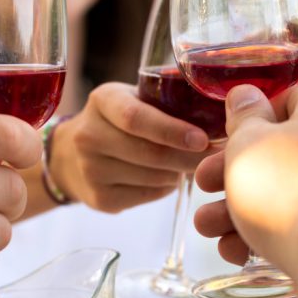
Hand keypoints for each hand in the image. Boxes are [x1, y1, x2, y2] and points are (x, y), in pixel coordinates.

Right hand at [48, 82, 214, 212]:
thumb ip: (166, 101)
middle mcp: (88, 135)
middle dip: (189, 157)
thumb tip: (226, 110)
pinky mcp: (100, 199)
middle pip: (150, 153)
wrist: (70, 155)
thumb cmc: (118, 121)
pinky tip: (168, 177)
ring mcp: (91, 170)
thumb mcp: (132, 98)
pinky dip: (167, 188)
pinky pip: (149, 195)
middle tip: (217, 156)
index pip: (136, 118)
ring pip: (154, 177)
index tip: (203, 139)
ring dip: (180, 172)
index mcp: (102, 101)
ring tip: (191, 163)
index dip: (172, 131)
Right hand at [194, 83, 297, 266]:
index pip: (289, 100)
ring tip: (207, 229)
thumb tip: (245, 94)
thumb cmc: (287, 187)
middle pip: (281, 151)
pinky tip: (237, 252)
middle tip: (204, 185)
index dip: (250, 119)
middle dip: (233, 173)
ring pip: (288, 191)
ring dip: (241, 209)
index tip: (224, 137)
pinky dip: (270, 233)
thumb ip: (244, 117)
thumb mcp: (249, 141)